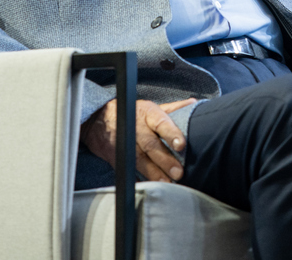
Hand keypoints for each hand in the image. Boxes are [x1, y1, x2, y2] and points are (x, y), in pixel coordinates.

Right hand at [81, 97, 195, 182]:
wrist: (97, 121)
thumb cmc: (131, 114)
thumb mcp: (150, 107)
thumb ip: (173, 108)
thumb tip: (194, 103)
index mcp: (147, 113)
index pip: (161, 122)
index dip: (171, 133)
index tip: (181, 145)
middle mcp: (135, 128)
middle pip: (150, 145)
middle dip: (164, 160)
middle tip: (178, 172)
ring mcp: (124, 144)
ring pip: (140, 161)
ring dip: (154, 174)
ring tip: (167, 183)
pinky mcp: (116, 158)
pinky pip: (128, 170)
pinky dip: (139, 180)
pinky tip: (150, 189)